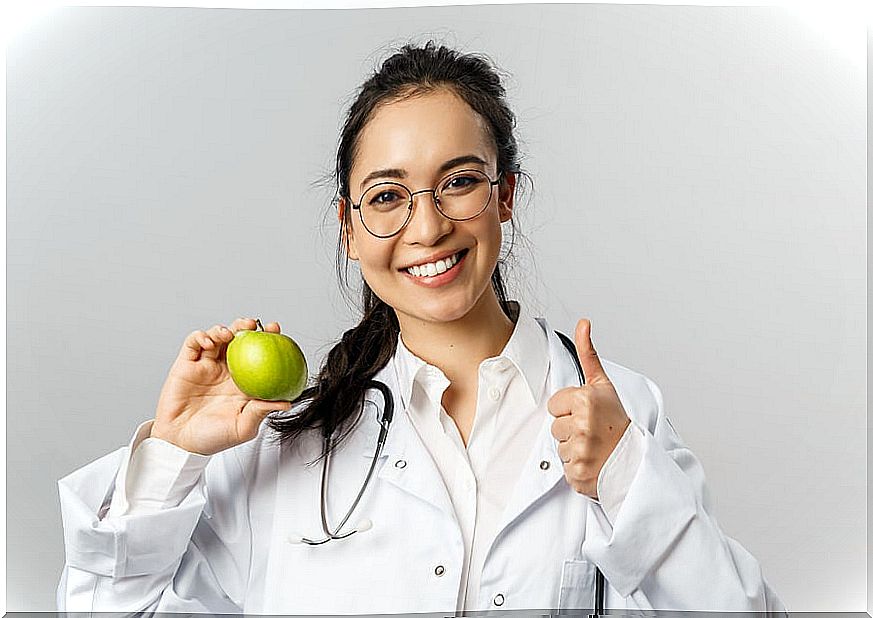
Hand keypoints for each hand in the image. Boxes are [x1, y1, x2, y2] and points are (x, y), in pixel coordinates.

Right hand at [150, 317, 292, 455]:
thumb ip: (262, 411)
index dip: (268, 339)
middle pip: (238, 339)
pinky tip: (209, 342)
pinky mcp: (186, 365)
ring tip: (230, 334)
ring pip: (216, 336)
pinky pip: (193, 343)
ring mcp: (206, 366)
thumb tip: (287, 402)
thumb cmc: (214, 438)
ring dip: (224, 329)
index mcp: (244, 381)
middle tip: (254, 325)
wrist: (182, 443)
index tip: (276, 331)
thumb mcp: (244, 427)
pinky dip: (201, 336)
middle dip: (247, 326)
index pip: (259, 353)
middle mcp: (226, 370)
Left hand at [548, 318, 629, 498]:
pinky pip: (563, 467)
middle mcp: (583, 424)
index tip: (588, 413)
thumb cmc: (617, 421)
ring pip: (558, 446)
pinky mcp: (578, 472)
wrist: (635, 459)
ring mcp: (581, 450)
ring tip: (593, 446)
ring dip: (573, 448)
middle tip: (593, 431)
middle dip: (570, 429)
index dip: (569, 409)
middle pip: (554, 426)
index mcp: (586, 400)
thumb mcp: (603, 385)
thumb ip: (588, 354)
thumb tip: (583, 322)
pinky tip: (592, 461)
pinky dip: (576, 467)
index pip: (554, 405)